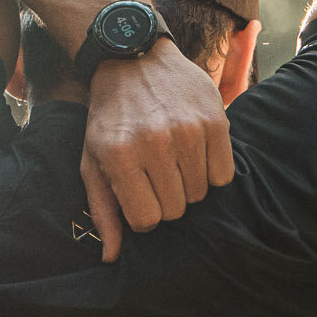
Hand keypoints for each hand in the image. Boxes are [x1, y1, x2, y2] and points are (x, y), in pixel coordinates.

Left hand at [78, 40, 234, 261]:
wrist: (133, 57)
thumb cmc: (110, 116)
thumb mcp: (92, 160)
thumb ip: (103, 211)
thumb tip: (111, 258)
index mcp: (120, 156)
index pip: (147, 220)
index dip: (144, 212)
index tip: (139, 193)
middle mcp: (155, 143)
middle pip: (176, 210)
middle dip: (166, 199)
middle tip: (156, 173)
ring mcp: (189, 131)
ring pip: (201, 194)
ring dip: (188, 184)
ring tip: (174, 158)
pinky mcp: (215, 120)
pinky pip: (224, 175)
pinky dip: (211, 170)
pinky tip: (195, 151)